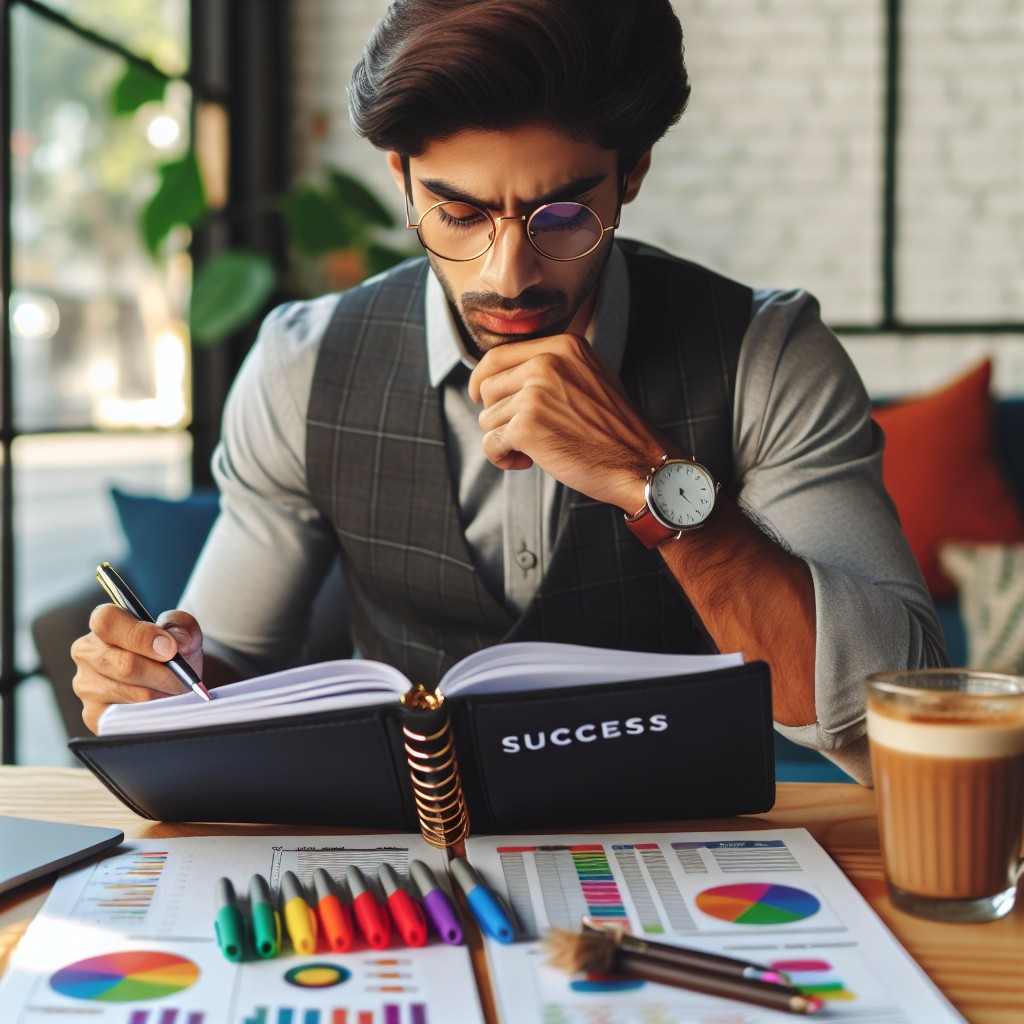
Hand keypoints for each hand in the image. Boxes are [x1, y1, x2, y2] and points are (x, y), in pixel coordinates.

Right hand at [71, 606, 204, 733]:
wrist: (174, 679)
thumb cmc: (172, 649)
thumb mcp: (182, 630)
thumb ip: (181, 626)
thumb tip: (178, 640)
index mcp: (104, 623)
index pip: (107, 622)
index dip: (140, 636)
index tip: (171, 649)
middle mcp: (86, 652)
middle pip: (123, 664)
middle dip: (162, 674)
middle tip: (183, 678)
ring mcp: (85, 684)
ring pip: (131, 693)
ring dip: (161, 693)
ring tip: (175, 690)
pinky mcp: (92, 714)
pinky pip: (127, 717)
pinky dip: (152, 712)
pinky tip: (160, 704)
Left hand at [468, 334, 670, 509]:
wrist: (638, 461)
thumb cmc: (615, 429)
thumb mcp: (590, 377)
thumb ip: (553, 368)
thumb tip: (504, 374)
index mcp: (563, 347)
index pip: (499, 355)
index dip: (482, 378)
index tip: (479, 395)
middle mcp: (546, 363)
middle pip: (489, 386)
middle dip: (499, 414)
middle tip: (526, 433)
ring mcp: (535, 394)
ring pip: (488, 418)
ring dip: (505, 439)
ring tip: (535, 450)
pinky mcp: (527, 427)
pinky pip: (491, 444)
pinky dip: (503, 458)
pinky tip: (526, 462)